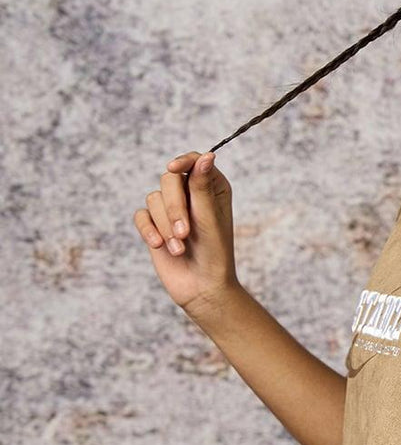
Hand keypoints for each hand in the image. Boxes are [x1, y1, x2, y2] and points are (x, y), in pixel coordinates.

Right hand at [133, 150, 239, 320]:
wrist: (202, 287)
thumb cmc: (214, 253)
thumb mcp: (209, 218)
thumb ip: (202, 187)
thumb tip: (207, 156)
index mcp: (212, 187)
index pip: (195, 162)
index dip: (183, 162)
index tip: (173, 169)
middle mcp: (191, 194)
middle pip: (169, 179)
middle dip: (174, 207)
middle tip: (184, 233)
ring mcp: (170, 209)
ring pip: (154, 198)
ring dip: (165, 225)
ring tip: (179, 247)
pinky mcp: (154, 225)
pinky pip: (141, 216)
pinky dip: (149, 230)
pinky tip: (159, 246)